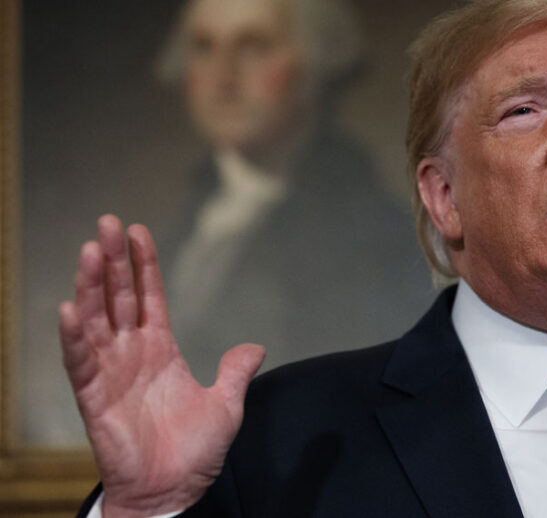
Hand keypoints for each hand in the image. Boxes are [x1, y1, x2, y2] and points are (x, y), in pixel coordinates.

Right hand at [59, 215, 264, 516]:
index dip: (143, 264)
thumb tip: (255, 346)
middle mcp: (131, 353)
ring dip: (91, 286)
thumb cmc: (194, 452)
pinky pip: (80, 363)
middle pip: (118, 297)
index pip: (149, 297)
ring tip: (91, 251)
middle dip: (113, 261)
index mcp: (160, 349)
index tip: (139, 231)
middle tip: (106, 223)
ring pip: (95, 320)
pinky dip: (73, 338)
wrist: (172, 491)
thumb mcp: (225, 406)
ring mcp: (111, 372)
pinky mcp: (93, 398)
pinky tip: (69, 308)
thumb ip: (235, 372)